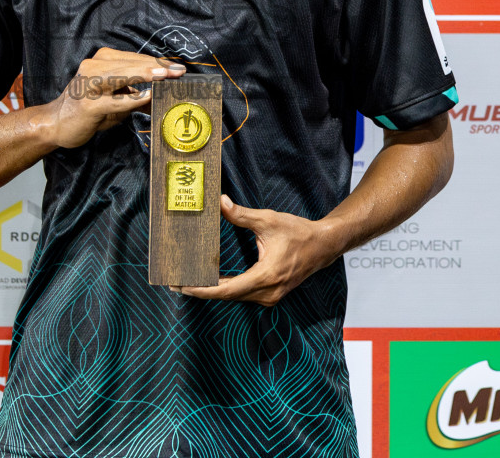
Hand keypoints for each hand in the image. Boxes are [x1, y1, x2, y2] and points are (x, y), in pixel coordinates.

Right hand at [36, 47, 183, 149]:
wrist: (57, 123)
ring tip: (165, 76)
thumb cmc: (89, 109)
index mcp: (102, 60)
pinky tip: (147, 97)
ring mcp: (88, 84)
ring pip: (122, 75)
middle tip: (179, 71)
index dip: (158, 62)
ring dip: (145, 75)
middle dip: (157, 67)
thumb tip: (165, 96)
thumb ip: (139, 96)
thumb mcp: (117, 100)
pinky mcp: (88, 104)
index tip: (178, 68)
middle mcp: (93, 66)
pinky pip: (114, 100)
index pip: (136, 58)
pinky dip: (131, 99)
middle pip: (131, 63)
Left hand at [179, 196, 338, 306]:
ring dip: (212, 290)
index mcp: (266, 276)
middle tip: (175, 281)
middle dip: (201, 289)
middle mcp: (267, 292)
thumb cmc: (298, 232)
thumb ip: (241, 215)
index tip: (183, 285)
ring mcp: (270, 296)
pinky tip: (211, 281)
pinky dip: (226, 288)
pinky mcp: (270, 294)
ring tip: (188, 281)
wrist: (323, 246)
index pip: (228, 289)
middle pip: (227, 296)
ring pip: (235, 297)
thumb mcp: (268, 220)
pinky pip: (243, 294)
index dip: (203, 289)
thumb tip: (220, 203)